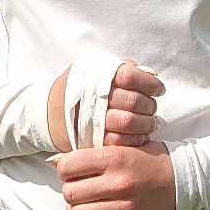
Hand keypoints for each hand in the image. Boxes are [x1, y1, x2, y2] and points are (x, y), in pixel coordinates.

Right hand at [47, 61, 164, 152]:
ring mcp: (95, 120)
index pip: (131, 76)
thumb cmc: (79, 89)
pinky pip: (121, 141)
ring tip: (149, 122)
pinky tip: (139, 135)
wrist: (51, 113)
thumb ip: (120, 68)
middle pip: (133, 100)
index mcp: (98, 76)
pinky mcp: (94, 140)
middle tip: (152, 107)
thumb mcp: (94, 69)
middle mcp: (96, 97)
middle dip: (149, 105)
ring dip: (146, 123)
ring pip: (130, 121)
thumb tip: (149, 74)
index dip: (150, 83)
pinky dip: (135, 139)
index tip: (158, 89)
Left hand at [53, 142, 175, 209]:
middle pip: (71, 193)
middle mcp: (118, 184)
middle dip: (69, 191)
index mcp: (115, 158)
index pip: (69, 166)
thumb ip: (94, 152)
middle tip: (77, 188)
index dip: (64, 169)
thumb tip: (57, 161)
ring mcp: (125, 208)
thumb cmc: (152, 160)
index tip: (70, 171)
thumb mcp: (125, 145)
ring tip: (81, 205)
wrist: (184, 180)